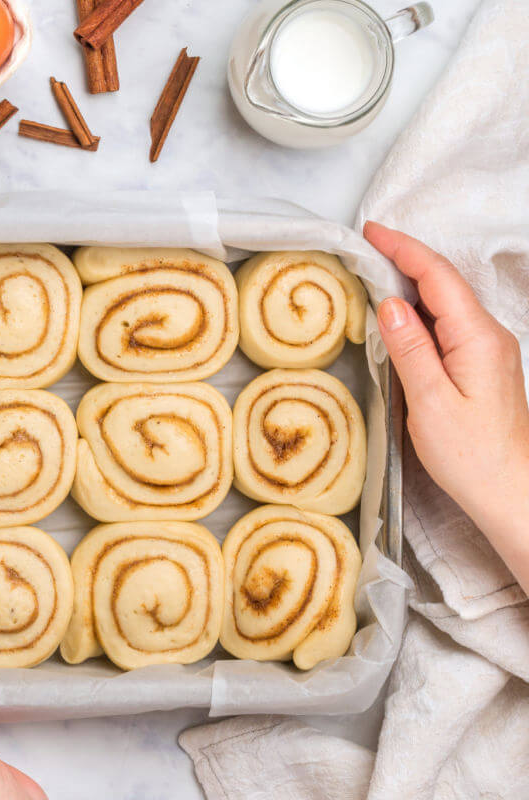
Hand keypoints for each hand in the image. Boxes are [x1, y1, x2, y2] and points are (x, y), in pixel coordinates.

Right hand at [366, 221, 528, 590]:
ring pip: (446, 303)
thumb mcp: (430, 402)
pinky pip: (448, 325)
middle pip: (444, 283)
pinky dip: (419, 311)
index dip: (404, 249)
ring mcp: (488, 351)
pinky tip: (399, 317)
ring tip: (374, 273)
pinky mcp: (481, 366)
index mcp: (477, 339)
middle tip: (365, 248)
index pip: (438, 277)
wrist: (511, 491)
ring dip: (411, 284)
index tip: (372, 232)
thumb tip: (390, 304)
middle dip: (405, 258)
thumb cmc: (472, 456)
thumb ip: (410, 349)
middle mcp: (488, 337)